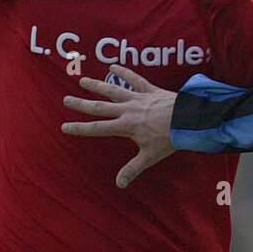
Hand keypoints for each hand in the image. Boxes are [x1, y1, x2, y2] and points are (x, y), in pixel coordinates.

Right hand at [61, 65, 178, 188]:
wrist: (188, 120)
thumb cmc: (169, 139)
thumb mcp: (150, 156)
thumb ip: (132, 169)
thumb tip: (119, 184)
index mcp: (125, 126)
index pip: (97, 128)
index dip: (80, 128)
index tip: (64, 126)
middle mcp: (127, 110)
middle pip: (99, 106)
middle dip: (81, 104)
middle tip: (66, 99)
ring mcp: (137, 98)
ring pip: (113, 90)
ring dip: (97, 85)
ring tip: (83, 80)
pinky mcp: (149, 90)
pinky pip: (134, 79)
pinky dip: (124, 72)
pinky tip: (113, 66)